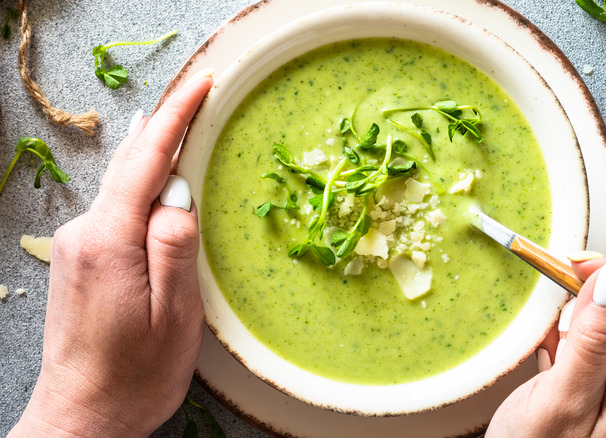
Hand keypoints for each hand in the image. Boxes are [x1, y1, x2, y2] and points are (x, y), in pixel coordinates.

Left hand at [10, 72, 213, 437]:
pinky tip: (158, 189)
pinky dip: (141, 190)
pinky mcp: (77, 258)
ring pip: (123, 188)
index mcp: (109, 242)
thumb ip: (175, 245)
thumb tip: (178, 192)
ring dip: (156, 162)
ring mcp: (74, 245)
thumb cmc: (136, 374)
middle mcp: (83, 234)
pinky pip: (115, 210)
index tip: (203, 86)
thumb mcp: (175, 315)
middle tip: (199, 97)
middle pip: (130, 165)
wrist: (81, 416)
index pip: (145, 161)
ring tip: (185, 135)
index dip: (176, 117)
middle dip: (166, 127)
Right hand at [486, 254, 605, 437]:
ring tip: (551, 333)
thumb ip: (593, 341)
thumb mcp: (564, 401)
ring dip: (579, 312)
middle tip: (559, 285)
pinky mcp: (604, 378)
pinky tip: (549, 345)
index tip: (579, 263)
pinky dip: (567, 329)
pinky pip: (593, 336)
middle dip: (598, 294)